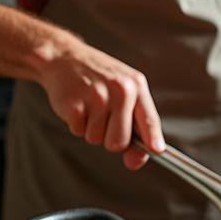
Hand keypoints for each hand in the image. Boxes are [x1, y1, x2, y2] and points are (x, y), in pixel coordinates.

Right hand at [37, 40, 165, 169]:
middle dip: (110, 138)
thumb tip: (136, 161)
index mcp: (136, 86)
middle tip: (103, 118)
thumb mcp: (123, 90)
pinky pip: (78, 132)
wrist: (64, 58)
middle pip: (119, 142)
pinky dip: (76, 124)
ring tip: (89, 106)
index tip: (156, 150)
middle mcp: (120, 90)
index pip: (149, 119)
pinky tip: (77, 105)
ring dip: (91, 129)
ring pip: (96, 140)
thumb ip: (135, 124)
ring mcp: (97, 97)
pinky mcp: (75, 104)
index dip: (152, 138)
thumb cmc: (98, 78)